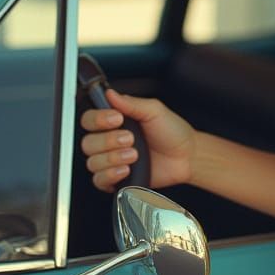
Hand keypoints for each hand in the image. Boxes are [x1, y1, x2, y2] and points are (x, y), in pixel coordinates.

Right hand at [80, 90, 195, 192]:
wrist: (187, 156)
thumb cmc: (172, 132)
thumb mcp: (154, 111)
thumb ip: (131, 103)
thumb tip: (110, 93)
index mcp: (114, 122)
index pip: (89, 120)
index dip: (98, 120)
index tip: (116, 119)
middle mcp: (109, 141)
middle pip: (87, 143)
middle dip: (108, 141)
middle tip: (131, 139)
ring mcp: (112, 161)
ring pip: (92, 163)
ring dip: (112, 159)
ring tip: (134, 155)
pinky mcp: (117, 179)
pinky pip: (99, 180)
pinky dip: (110, 175)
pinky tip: (126, 170)